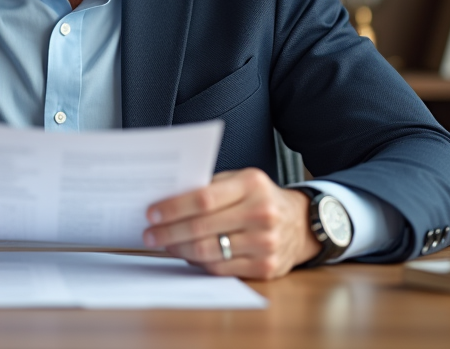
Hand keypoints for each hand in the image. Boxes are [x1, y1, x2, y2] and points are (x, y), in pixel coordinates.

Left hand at [142, 167, 320, 278]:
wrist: (301, 223)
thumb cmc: (261, 198)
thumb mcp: (242, 181)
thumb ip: (211, 187)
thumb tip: (168, 200)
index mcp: (252, 185)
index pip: (203, 198)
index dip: (173, 208)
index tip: (152, 213)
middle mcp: (261, 213)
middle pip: (202, 227)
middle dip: (169, 232)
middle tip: (149, 234)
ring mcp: (265, 243)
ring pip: (209, 251)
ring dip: (179, 249)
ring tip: (164, 244)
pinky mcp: (265, 267)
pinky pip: (221, 268)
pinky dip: (198, 263)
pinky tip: (187, 254)